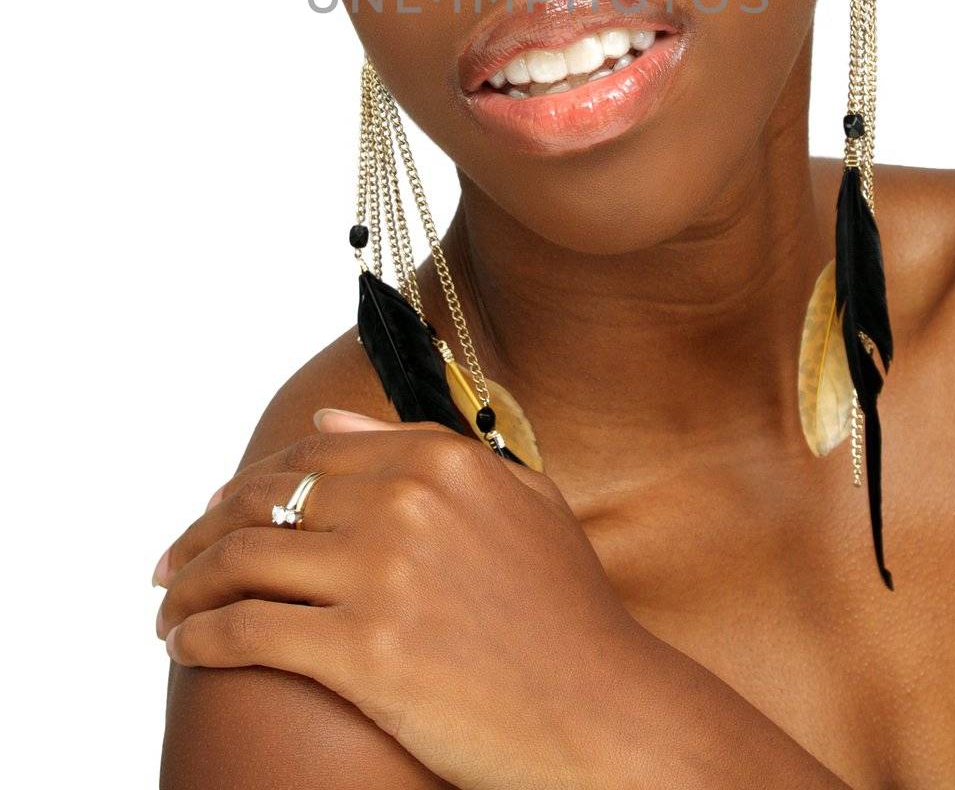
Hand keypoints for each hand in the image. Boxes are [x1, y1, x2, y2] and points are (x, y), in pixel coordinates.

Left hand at [152, 411, 658, 789]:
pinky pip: (248, 632)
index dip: (247, 486)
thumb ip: (425, 448)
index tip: (216, 515)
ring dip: (188, 585)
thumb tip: (331, 422)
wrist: (605, 711)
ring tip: (170, 612)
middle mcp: (406, 501)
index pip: (307, 456)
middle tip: (174, 564)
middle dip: (201, 532)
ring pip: (242, 560)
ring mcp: (383, 575)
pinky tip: (185, 646)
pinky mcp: (364, 653)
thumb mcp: (517, 500)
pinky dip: (200, 635)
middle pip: (263, 500)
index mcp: (440, 458)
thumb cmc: (568, 613)